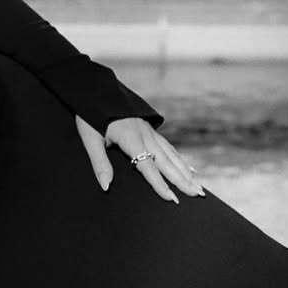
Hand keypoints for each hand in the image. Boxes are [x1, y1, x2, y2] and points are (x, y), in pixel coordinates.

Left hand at [74, 114, 205, 202]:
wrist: (95, 87)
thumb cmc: (89, 114)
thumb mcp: (90, 138)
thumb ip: (99, 163)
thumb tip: (106, 186)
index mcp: (131, 138)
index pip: (148, 166)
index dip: (160, 184)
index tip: (172, 200)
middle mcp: (145, 134)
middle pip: (166, 161)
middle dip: (182, 180)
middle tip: (198, 195)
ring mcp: (149, 130)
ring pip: (171, 154)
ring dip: (185, 171)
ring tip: (198, 187)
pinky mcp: (149, 128)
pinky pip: (168, 146)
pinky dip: (180, 159)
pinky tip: (188, 168)